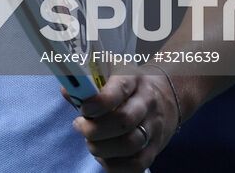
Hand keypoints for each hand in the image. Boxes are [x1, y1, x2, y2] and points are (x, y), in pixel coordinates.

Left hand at [66, 71, 180, 171]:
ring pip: (130, 145)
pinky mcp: (154, 149)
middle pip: (124, 121)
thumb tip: (67, 91)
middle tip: (80, 126)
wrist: (167, 96)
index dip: (99, 102)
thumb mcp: (111, 72)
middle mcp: (146, 103)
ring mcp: (153, 128)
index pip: (120, 89)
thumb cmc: (129, 84)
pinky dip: (114, 166)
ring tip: (90, 142)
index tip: (84, 108)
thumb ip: (87, 81)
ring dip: (101, 148)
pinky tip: (103, 156)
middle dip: (95, 129)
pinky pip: (136, 166)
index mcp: (133, 79)